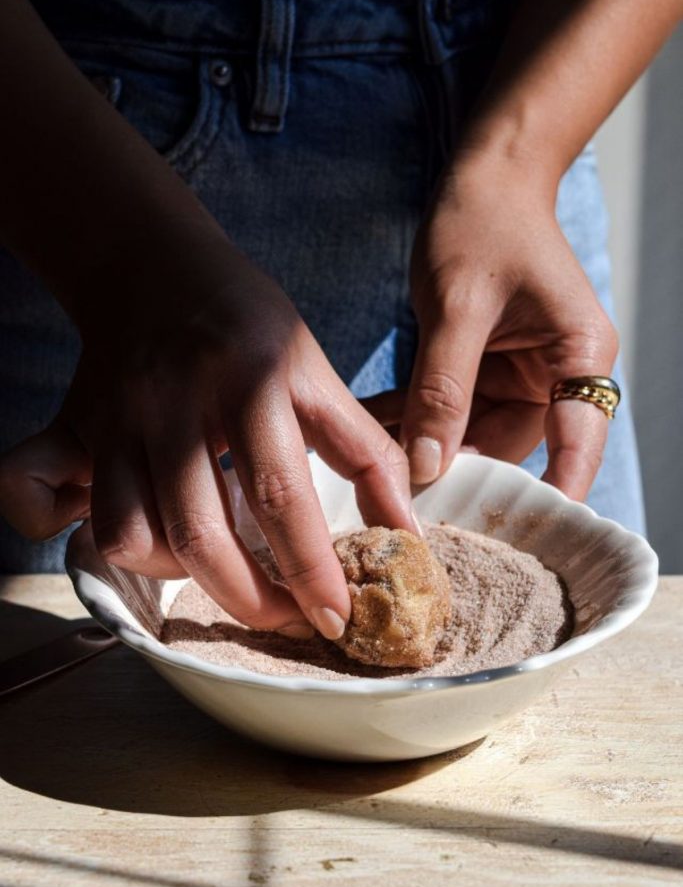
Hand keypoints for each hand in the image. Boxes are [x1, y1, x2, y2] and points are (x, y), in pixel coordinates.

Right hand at [0, 235, 415, 637]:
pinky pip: (76, 508)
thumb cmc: (249, 323)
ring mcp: (121, 416)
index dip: (310, 568)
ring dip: (185, 581)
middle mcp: (177, 399)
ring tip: (230, 581)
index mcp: (251, 378)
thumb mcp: (318, 371)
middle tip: (288, 619)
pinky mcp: (80, 427)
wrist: (155, 266)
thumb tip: (407, 532)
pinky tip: (159, 550)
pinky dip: (112, 547)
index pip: (281, 494)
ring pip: (132, 533)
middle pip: (200, 531)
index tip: (336, 619)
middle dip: (250, 599)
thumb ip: (366, 451)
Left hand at [363, 157, 617, 499]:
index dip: (547, 500)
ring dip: (423, 445)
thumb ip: (445, 387)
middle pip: (509, 447)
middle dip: (453, 472)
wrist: (484, 178)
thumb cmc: (485, 224)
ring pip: (470, 434)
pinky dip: (415, 416)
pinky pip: (450, 406)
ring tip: (367, 467)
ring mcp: (520, 374)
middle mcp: (556, 375)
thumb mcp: (460, 306)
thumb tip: (427, 466)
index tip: (511, 545)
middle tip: (397, 505)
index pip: (573, 447)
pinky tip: (369, 430)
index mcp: (577, 358)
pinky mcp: (485, 367)